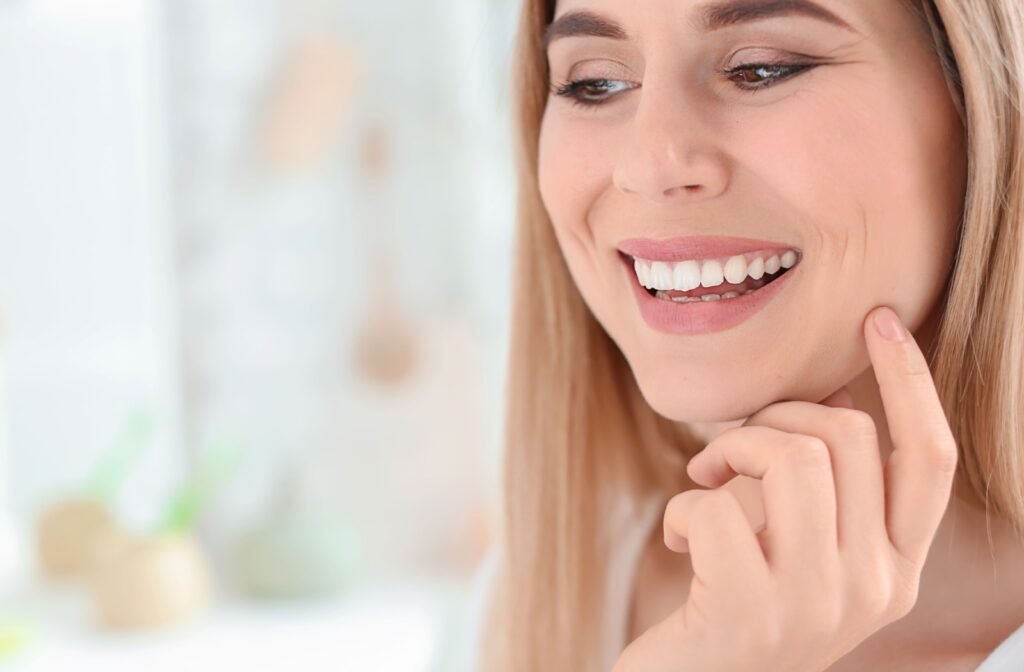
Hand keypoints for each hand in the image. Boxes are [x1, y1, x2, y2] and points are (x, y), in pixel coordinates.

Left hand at [612, 306, 958, 671]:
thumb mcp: (803, 549)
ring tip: (703, 484)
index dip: (911, 383)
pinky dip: (682, 510)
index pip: (931, 460)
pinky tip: (680, 543)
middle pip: (849, 438)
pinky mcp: (749, 613)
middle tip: (728, 452)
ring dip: (730, 452)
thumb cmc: (740, 605)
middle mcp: (875, 590)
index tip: (879, 322)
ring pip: (791, 458)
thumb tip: (836, 392)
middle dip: (774, 418)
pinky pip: (714, 508)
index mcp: (897, 571)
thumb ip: (830, 485)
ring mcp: (816, 605)